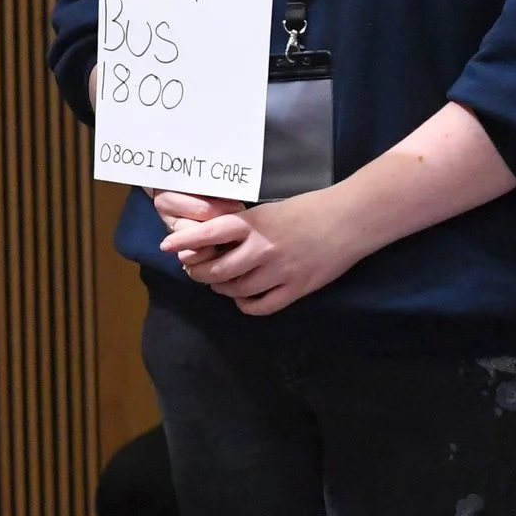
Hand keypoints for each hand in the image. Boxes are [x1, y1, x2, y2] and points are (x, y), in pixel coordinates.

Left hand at [157, 191, 372, 314]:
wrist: (349, 220)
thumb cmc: (308, 209)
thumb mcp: (268, 211)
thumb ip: (243, 227)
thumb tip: (213, 241)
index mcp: (254, 224)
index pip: (209, 233)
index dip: (185, 241)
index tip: (166, 248)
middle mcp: (263, 249)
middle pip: (217, 270)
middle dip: (200, 273)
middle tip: (195, 271)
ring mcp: (280, 271)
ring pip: (236, 290)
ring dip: (222, 288)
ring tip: (220, 283)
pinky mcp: (297, 289)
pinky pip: (261, 306)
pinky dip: (246, 305)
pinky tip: (244, 298)